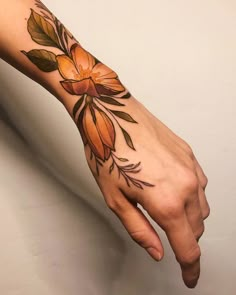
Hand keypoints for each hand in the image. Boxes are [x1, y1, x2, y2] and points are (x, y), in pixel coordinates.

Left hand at [82, 97, 209, 288]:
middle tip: (168, 241)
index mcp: (167, 202)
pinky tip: (173, 191)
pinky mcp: (189, 156)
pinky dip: (191, 197)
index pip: (188, 248)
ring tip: (167, 213)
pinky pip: (200, 186)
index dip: (190, 269)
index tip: (189, 277)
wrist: (113, 116)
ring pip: (201, 208)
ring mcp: (191, 168)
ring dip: (189, 219)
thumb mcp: (116, 200)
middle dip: (184, 241)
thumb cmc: (109, 153)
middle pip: (196, 229)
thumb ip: (140, 230)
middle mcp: (187, 185)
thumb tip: (158, 250)